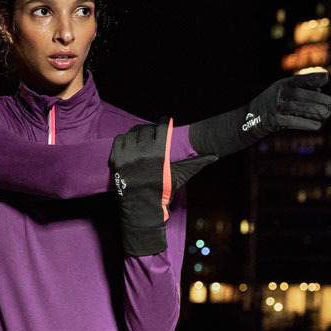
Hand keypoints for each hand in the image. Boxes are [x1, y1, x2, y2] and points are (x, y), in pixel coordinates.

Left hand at [109, 120, 216, 256]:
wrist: (142, 210)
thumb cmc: (163, 193)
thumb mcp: (180, 177)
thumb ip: (196, 163)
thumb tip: (215, 156)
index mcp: (159, 154)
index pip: (161, 127)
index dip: (164, 121)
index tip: (165, 121)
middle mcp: (142, 153)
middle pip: (146, 129)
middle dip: (151, 129)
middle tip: (154, 133)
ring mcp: (127, 156)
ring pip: (131, 133)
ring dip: (137, 133)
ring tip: (142, 138)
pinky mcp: (115, 161)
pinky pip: (118, 140)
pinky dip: (124, 139)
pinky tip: (130, 144)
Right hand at [186, 72, 330, 158]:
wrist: (247, 122)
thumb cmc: (270, 108)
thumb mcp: (282, 95)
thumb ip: (300, 91)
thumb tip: (321, 89)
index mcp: (280, 85)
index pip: (298, 79)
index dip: (312, 78)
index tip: (326, 79)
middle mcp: (276, 94)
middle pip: (299, 94)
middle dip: (317, 99)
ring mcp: (273, 107)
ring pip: (297, 107)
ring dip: (314, 111)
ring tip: (327, 114)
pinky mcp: (272, 121)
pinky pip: (292, 121)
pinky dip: (306, 123)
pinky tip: (318, 126)